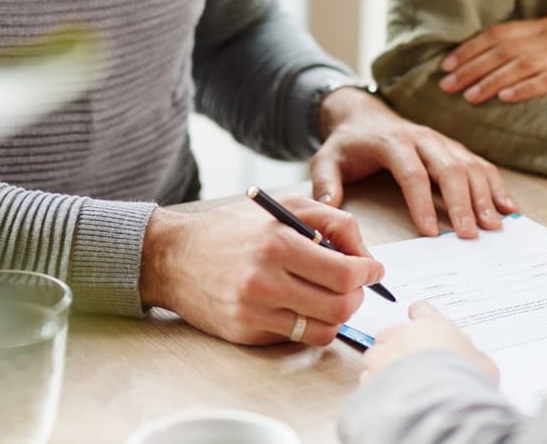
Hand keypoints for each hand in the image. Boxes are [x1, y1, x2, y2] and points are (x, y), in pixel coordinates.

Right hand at [139, 195, 382, 346]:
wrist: (173, 257)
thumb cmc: (232, 228)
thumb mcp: (284, 206)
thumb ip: (333, 222)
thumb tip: (367, 256)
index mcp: (278, 244)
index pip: (344, 274)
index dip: (368, 274)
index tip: (373, 270)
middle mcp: (265, 282)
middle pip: (339, 307)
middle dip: (357, 297)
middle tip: (355, 285)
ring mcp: (253, 313)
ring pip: (322, 331)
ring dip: (337, 316)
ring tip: (329, 296)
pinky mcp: (244, 334)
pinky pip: (294, 339)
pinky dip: (308, 324)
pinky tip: (300, 305)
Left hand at [311, 86, 516, 238]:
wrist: (365, 115)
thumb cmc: (348, 143)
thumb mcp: (326, 158)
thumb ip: (325, 181)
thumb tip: (329, 208)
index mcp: (393, 142)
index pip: (412, 174)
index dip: (422, 203)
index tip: (430, 233)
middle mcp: (423, 138)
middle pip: (449, 169)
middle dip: (462, 203)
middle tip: (470, 234)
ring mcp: (443, 142)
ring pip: (469, 166)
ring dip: (484, 196)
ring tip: (493, 226)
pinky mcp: (454, 148)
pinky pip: (481, 164)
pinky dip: (496, 186)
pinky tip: (508, 208)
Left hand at [360, 301, 496, 384]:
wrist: (441, 404)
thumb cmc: (465, 381)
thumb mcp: (483, 365)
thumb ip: (472, 355)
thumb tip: (472, 359)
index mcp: (433, 326)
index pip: (421, 309)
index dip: (419, 316)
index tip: (418, 320)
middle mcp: (405, 336)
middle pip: (391, 332)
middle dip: (396, 344)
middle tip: (410, 361)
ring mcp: (384, 356)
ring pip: (374, 354)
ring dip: (381, 364)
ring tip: (396, 381)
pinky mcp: (371, 379)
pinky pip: (367, 378)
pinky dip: (375, 385)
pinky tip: (388, 396)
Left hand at [439, 18, 546, 103]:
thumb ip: (519, 54)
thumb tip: (471, 67)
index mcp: (544, 26)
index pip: (499, 33)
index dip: (470, 49)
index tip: (446, 68)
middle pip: (506, 49)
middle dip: (473, 67)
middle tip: (449, 86)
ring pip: (524, 64)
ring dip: (493, 80)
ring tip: (471, 97)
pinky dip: (526, 88)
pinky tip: (506, 98)